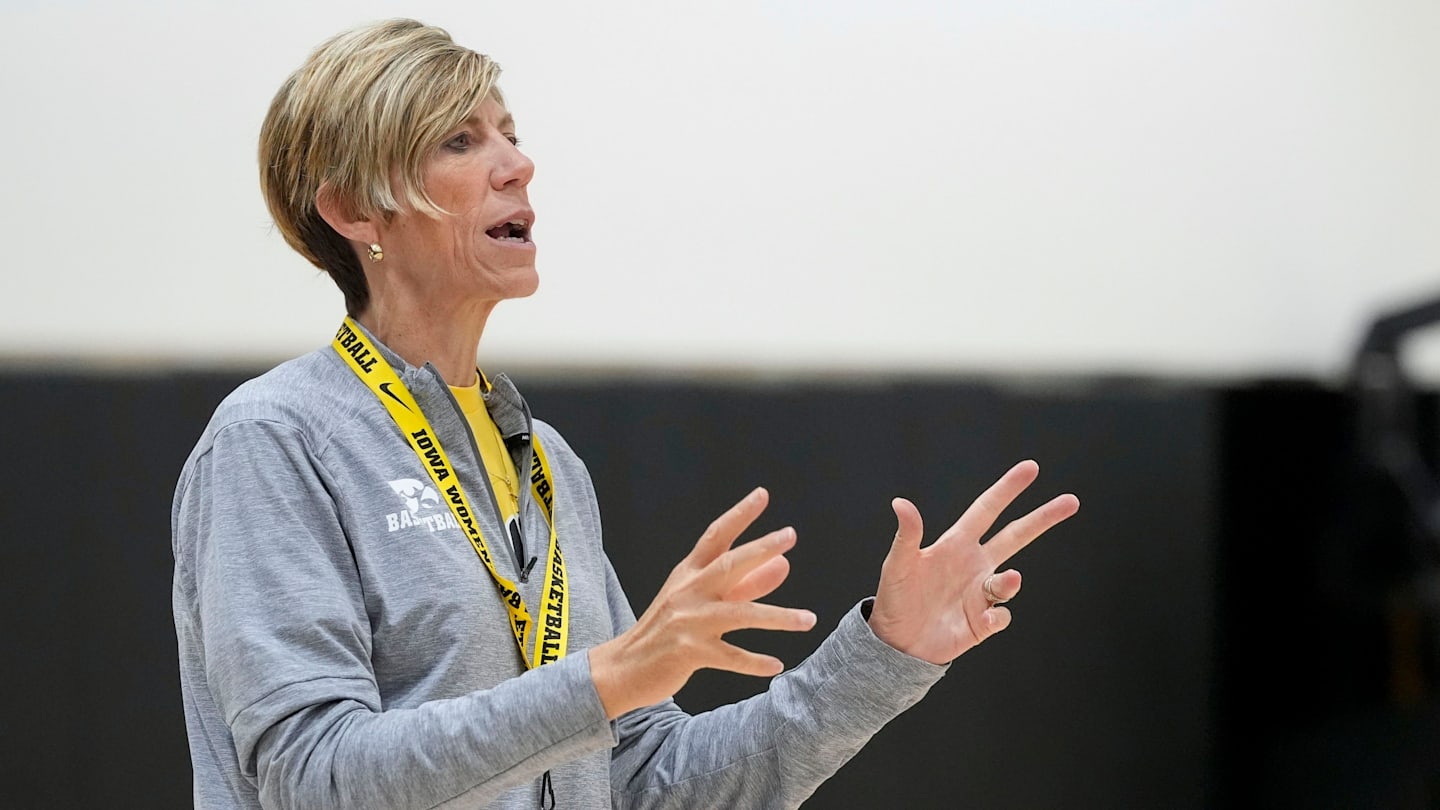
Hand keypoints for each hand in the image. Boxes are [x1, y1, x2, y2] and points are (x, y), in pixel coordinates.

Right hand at [588, 488, 816, 718]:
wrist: (623, 668)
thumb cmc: (667, 631)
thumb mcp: (702, 601)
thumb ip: (745, 584)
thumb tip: (784, 565)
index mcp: (688, 574)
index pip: (715, 536)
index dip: (739, 515)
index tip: (762, 495)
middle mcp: (688, 592)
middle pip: (728, 564)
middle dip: (760, 548)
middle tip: (789, 534)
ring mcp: (688, 621)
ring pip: (740, 614)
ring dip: (778, 617)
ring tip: (810, 619)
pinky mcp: (689, 652)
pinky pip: (730, 656)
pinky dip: (755, 662)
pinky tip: (777, 664)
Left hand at [867, 460, 1078, 664]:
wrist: (896, 644)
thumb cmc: (894, 599)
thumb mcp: (898, 565)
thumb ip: (906, 536)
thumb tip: (901, 502)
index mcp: (956, 544)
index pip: (987, 509)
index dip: (1008, 489)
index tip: (1031, 468)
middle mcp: (974, 565)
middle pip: (1016, 535)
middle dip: (1043, 518)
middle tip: (1071, 501)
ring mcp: (981, 593)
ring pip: (1010, 581)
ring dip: (1011, 581)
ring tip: (1008, 580)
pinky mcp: (983, 622)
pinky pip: (1001, 616)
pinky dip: (997, 616)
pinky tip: (984, 620)